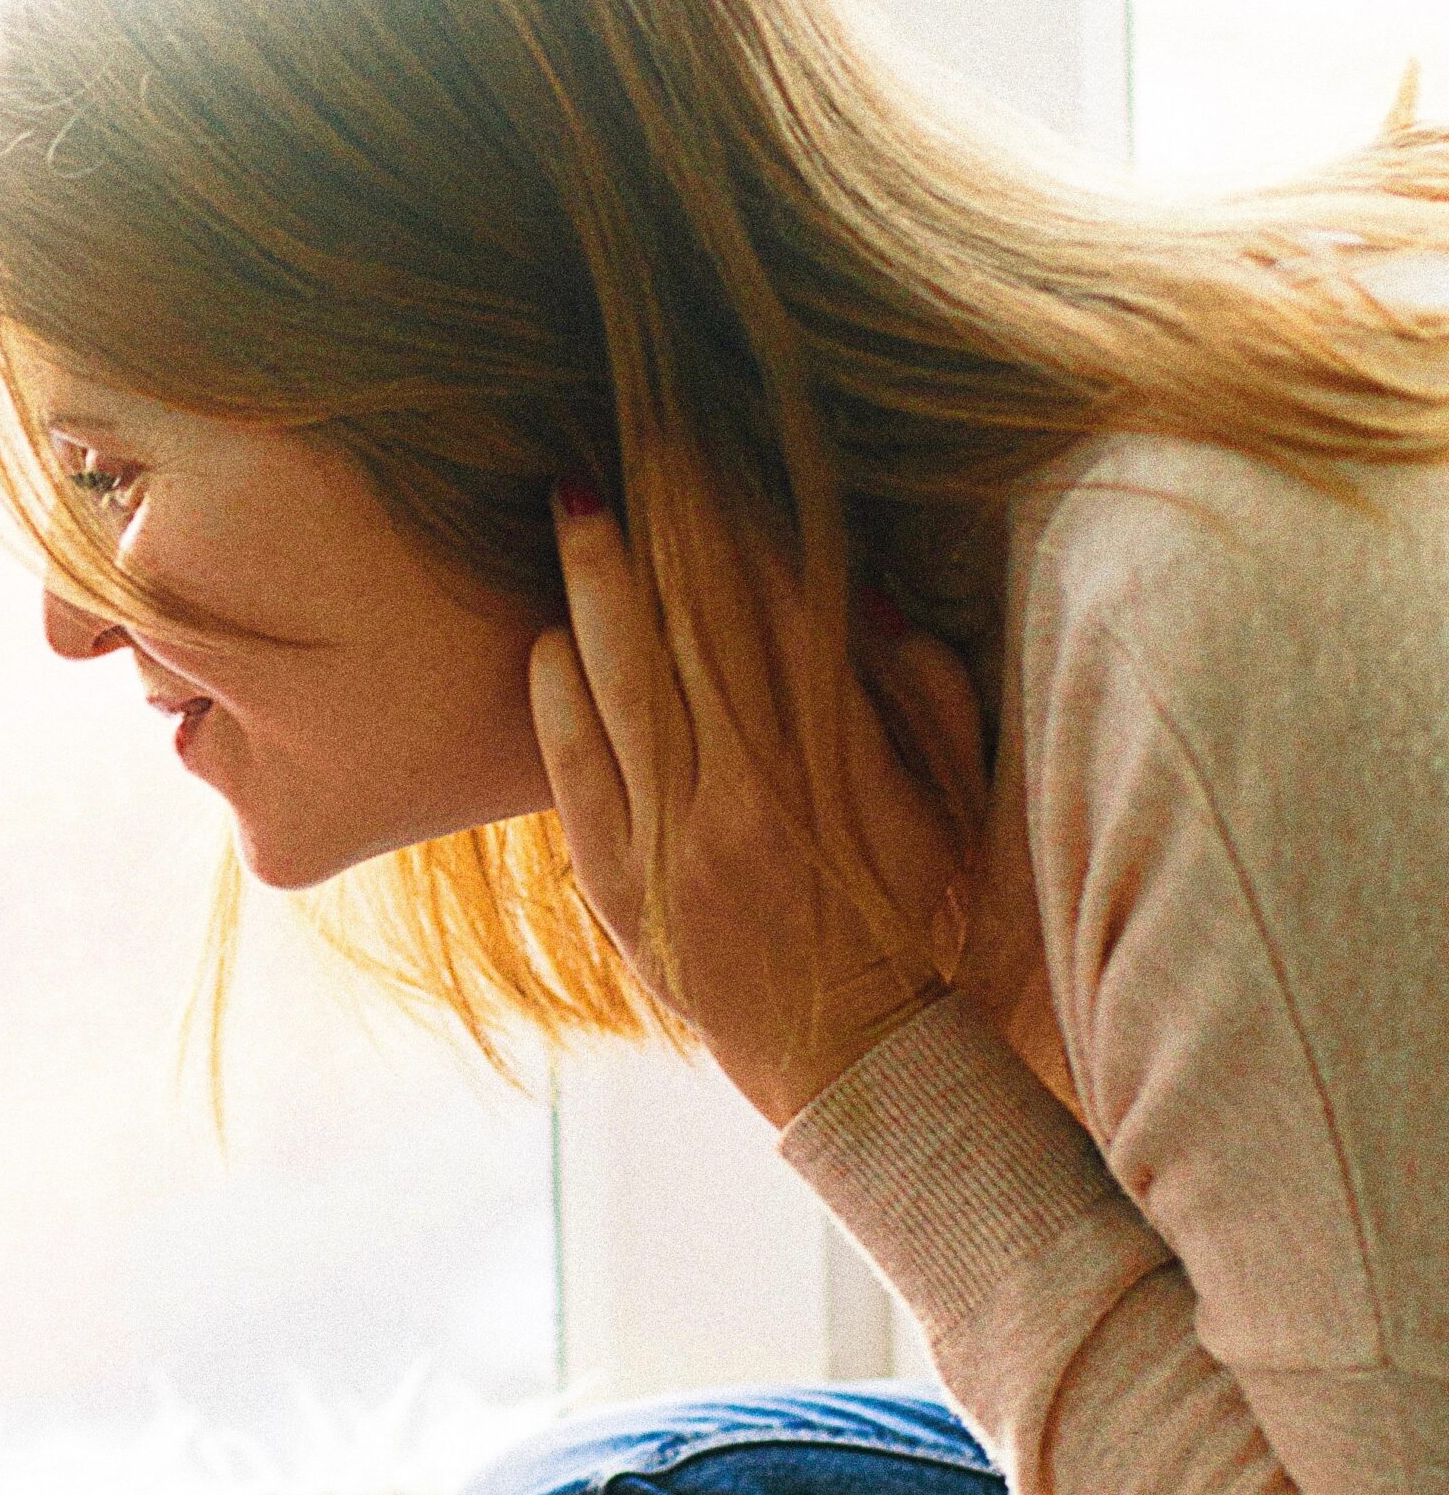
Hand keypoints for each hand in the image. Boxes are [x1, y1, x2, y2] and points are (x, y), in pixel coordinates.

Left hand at [531, 493, 979, 1125]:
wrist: (857, 1067)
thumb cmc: (914, 925)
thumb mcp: (948, 810)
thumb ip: (921, 701)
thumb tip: (865, 593)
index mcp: (834, 765)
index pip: (778, 608)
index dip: (742, 518)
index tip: (713, 443)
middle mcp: (747, 793)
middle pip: (693, 625)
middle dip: (662, 521)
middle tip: (628, 427)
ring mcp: (675, 841)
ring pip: (626, 686)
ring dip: (597, 587)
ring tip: (572, 502)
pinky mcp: (623, 889)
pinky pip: (578, 779)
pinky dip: (559, 706)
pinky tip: (546, 639)